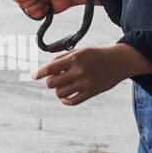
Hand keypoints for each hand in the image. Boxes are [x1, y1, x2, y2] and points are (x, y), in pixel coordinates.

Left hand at [33, 44, 151, 105]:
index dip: (39, 73)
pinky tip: (65, 97)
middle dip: (50, 82)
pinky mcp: (91, 93)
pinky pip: (72, 101)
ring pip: (60, 93)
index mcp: (74, 58)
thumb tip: (46, 70)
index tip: (33, 77)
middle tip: (56, 79)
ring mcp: (85, 83)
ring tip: (63, 86)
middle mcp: (78, 71)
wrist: (118, 61)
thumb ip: (62, 59)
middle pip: (52, 83)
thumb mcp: (79, 51)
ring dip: (58, 91)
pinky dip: (65, 101)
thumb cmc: (95, 55)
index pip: (50, 68)